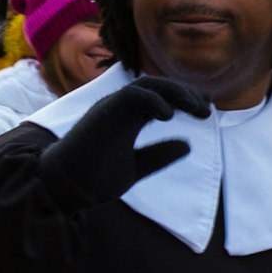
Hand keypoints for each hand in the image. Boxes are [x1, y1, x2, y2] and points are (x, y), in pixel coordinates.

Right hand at [38, 73, 211, 208]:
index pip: (161, 98)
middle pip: (158, 87)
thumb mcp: (137, 167)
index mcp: (128, 117)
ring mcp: (112, 107)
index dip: (184, 99)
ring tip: (195, 108)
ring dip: (175, 92)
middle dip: (185, 94)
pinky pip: (132, 94)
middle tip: (206, 109)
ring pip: (147, 85)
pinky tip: (168, 116)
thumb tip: (188, 146)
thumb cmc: (94, 178)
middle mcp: (121, 107)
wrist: (65, 188)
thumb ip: (159, 155)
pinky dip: (153, 100)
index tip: (205, 110)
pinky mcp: (104, 111)